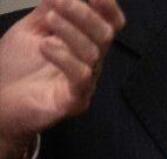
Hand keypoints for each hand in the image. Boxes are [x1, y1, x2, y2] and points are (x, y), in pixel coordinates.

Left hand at [0, 0, 125, 158]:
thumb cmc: (17, 68)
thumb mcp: (31, 30)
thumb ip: (48, 10)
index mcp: (84, 44)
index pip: (109, 24)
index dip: (107, 7)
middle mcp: (91, 63)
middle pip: (105, 35)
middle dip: (84, 14)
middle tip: (60, 0)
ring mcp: (85, 83)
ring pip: (93, 53)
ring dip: (71, 31)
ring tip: (50, 19)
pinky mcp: (74, 101)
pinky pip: (81, 77)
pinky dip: (65, 57)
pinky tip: (45, 46)